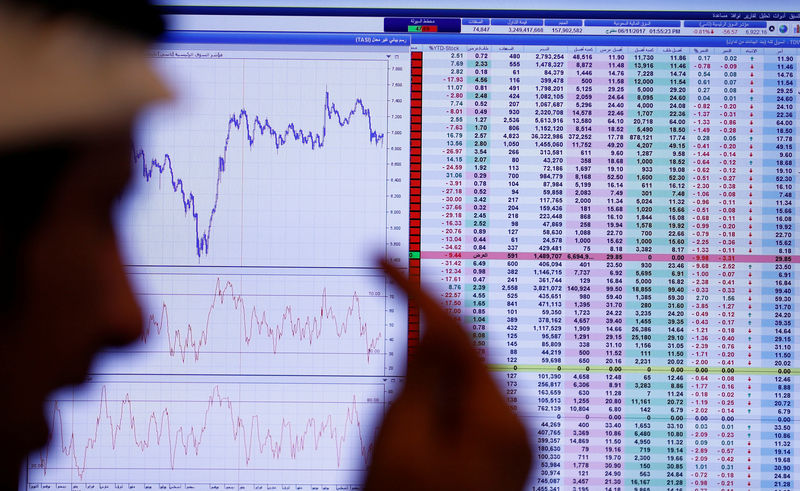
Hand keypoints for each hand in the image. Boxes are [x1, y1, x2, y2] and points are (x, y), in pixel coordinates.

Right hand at [364, 260, 531, 490]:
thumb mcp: (402, 442)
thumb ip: (421, 378)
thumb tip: (436, 323)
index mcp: (498, 421)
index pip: (456, 332)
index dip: (415, 290)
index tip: (379, 259)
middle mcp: (515, 428)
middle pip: (460, 362)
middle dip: (416, 365)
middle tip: (385, 410)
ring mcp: (510, 445)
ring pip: (457, 389)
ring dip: (420, 397)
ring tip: (397, 449)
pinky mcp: (496, 457)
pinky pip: (461, 414)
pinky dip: (431, 414)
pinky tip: (413, 447)